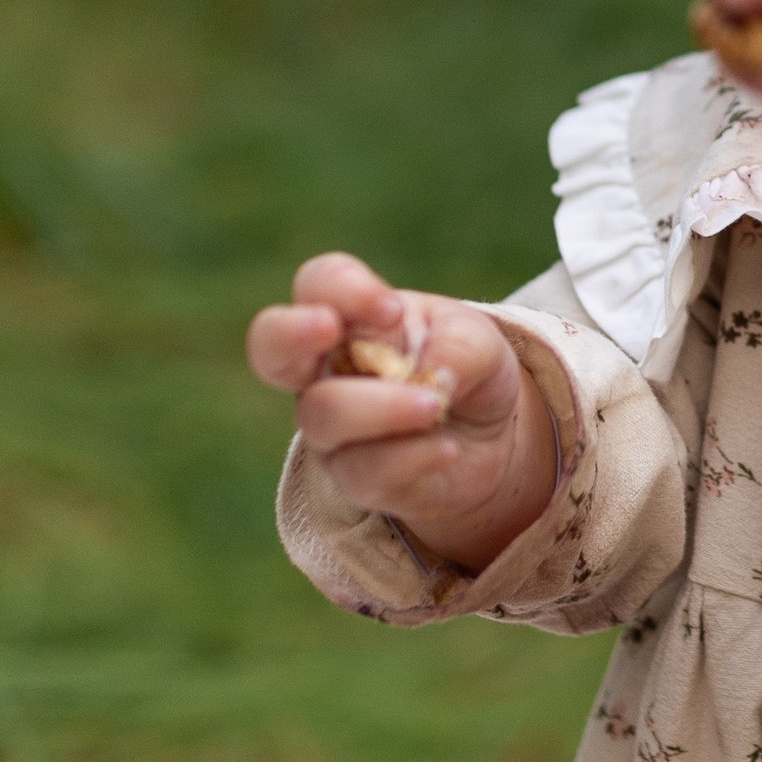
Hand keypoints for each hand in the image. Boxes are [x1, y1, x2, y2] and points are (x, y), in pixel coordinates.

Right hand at [245, 252, 559, 571]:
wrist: (491, 440)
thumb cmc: (466, 371)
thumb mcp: (481, 343)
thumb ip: (460, 347)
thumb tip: (436, 378)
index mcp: (351, 319)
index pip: (319, 284)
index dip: (344, 288)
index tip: (392, 309)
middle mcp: (326, 370)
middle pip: (270, 347)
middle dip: (291, 332)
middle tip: (327, 326)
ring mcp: (332, 428)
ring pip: (323, 414)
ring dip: (383, 406)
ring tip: (435, 405)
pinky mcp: (355, 478)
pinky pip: (365, 470)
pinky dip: (413, 457)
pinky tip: (448, 449)